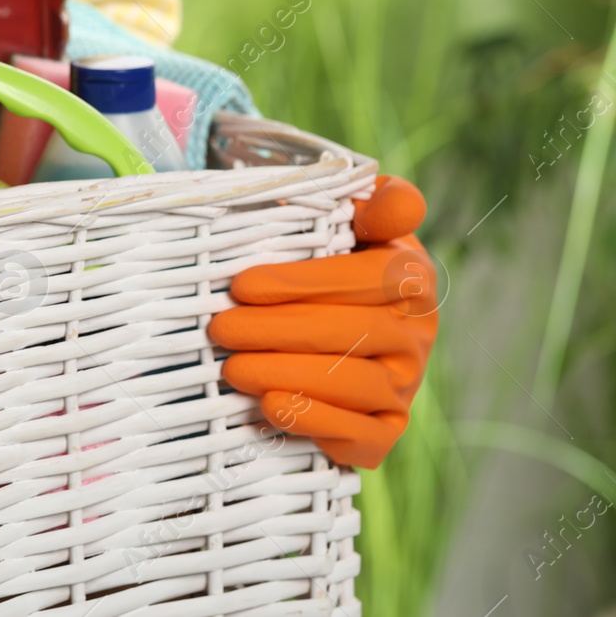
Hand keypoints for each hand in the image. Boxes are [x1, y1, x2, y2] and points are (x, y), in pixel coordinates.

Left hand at [207, 175, 437, 467]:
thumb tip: (392, 204)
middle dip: (279, 332)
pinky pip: (363, 437)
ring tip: (233, 367)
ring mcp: (405, 385)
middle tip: (222, 329)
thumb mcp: (350, 221)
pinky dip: (315, 421)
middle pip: (355, 333)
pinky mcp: (388, 430)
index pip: (370, 278)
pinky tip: (270, 405)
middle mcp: (417, 334)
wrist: (330, 323)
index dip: (304, 283)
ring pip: (355, 384)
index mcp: (411, 277)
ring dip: (288, 375)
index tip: (242, 285)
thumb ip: (372, 202)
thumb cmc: (328, 262)